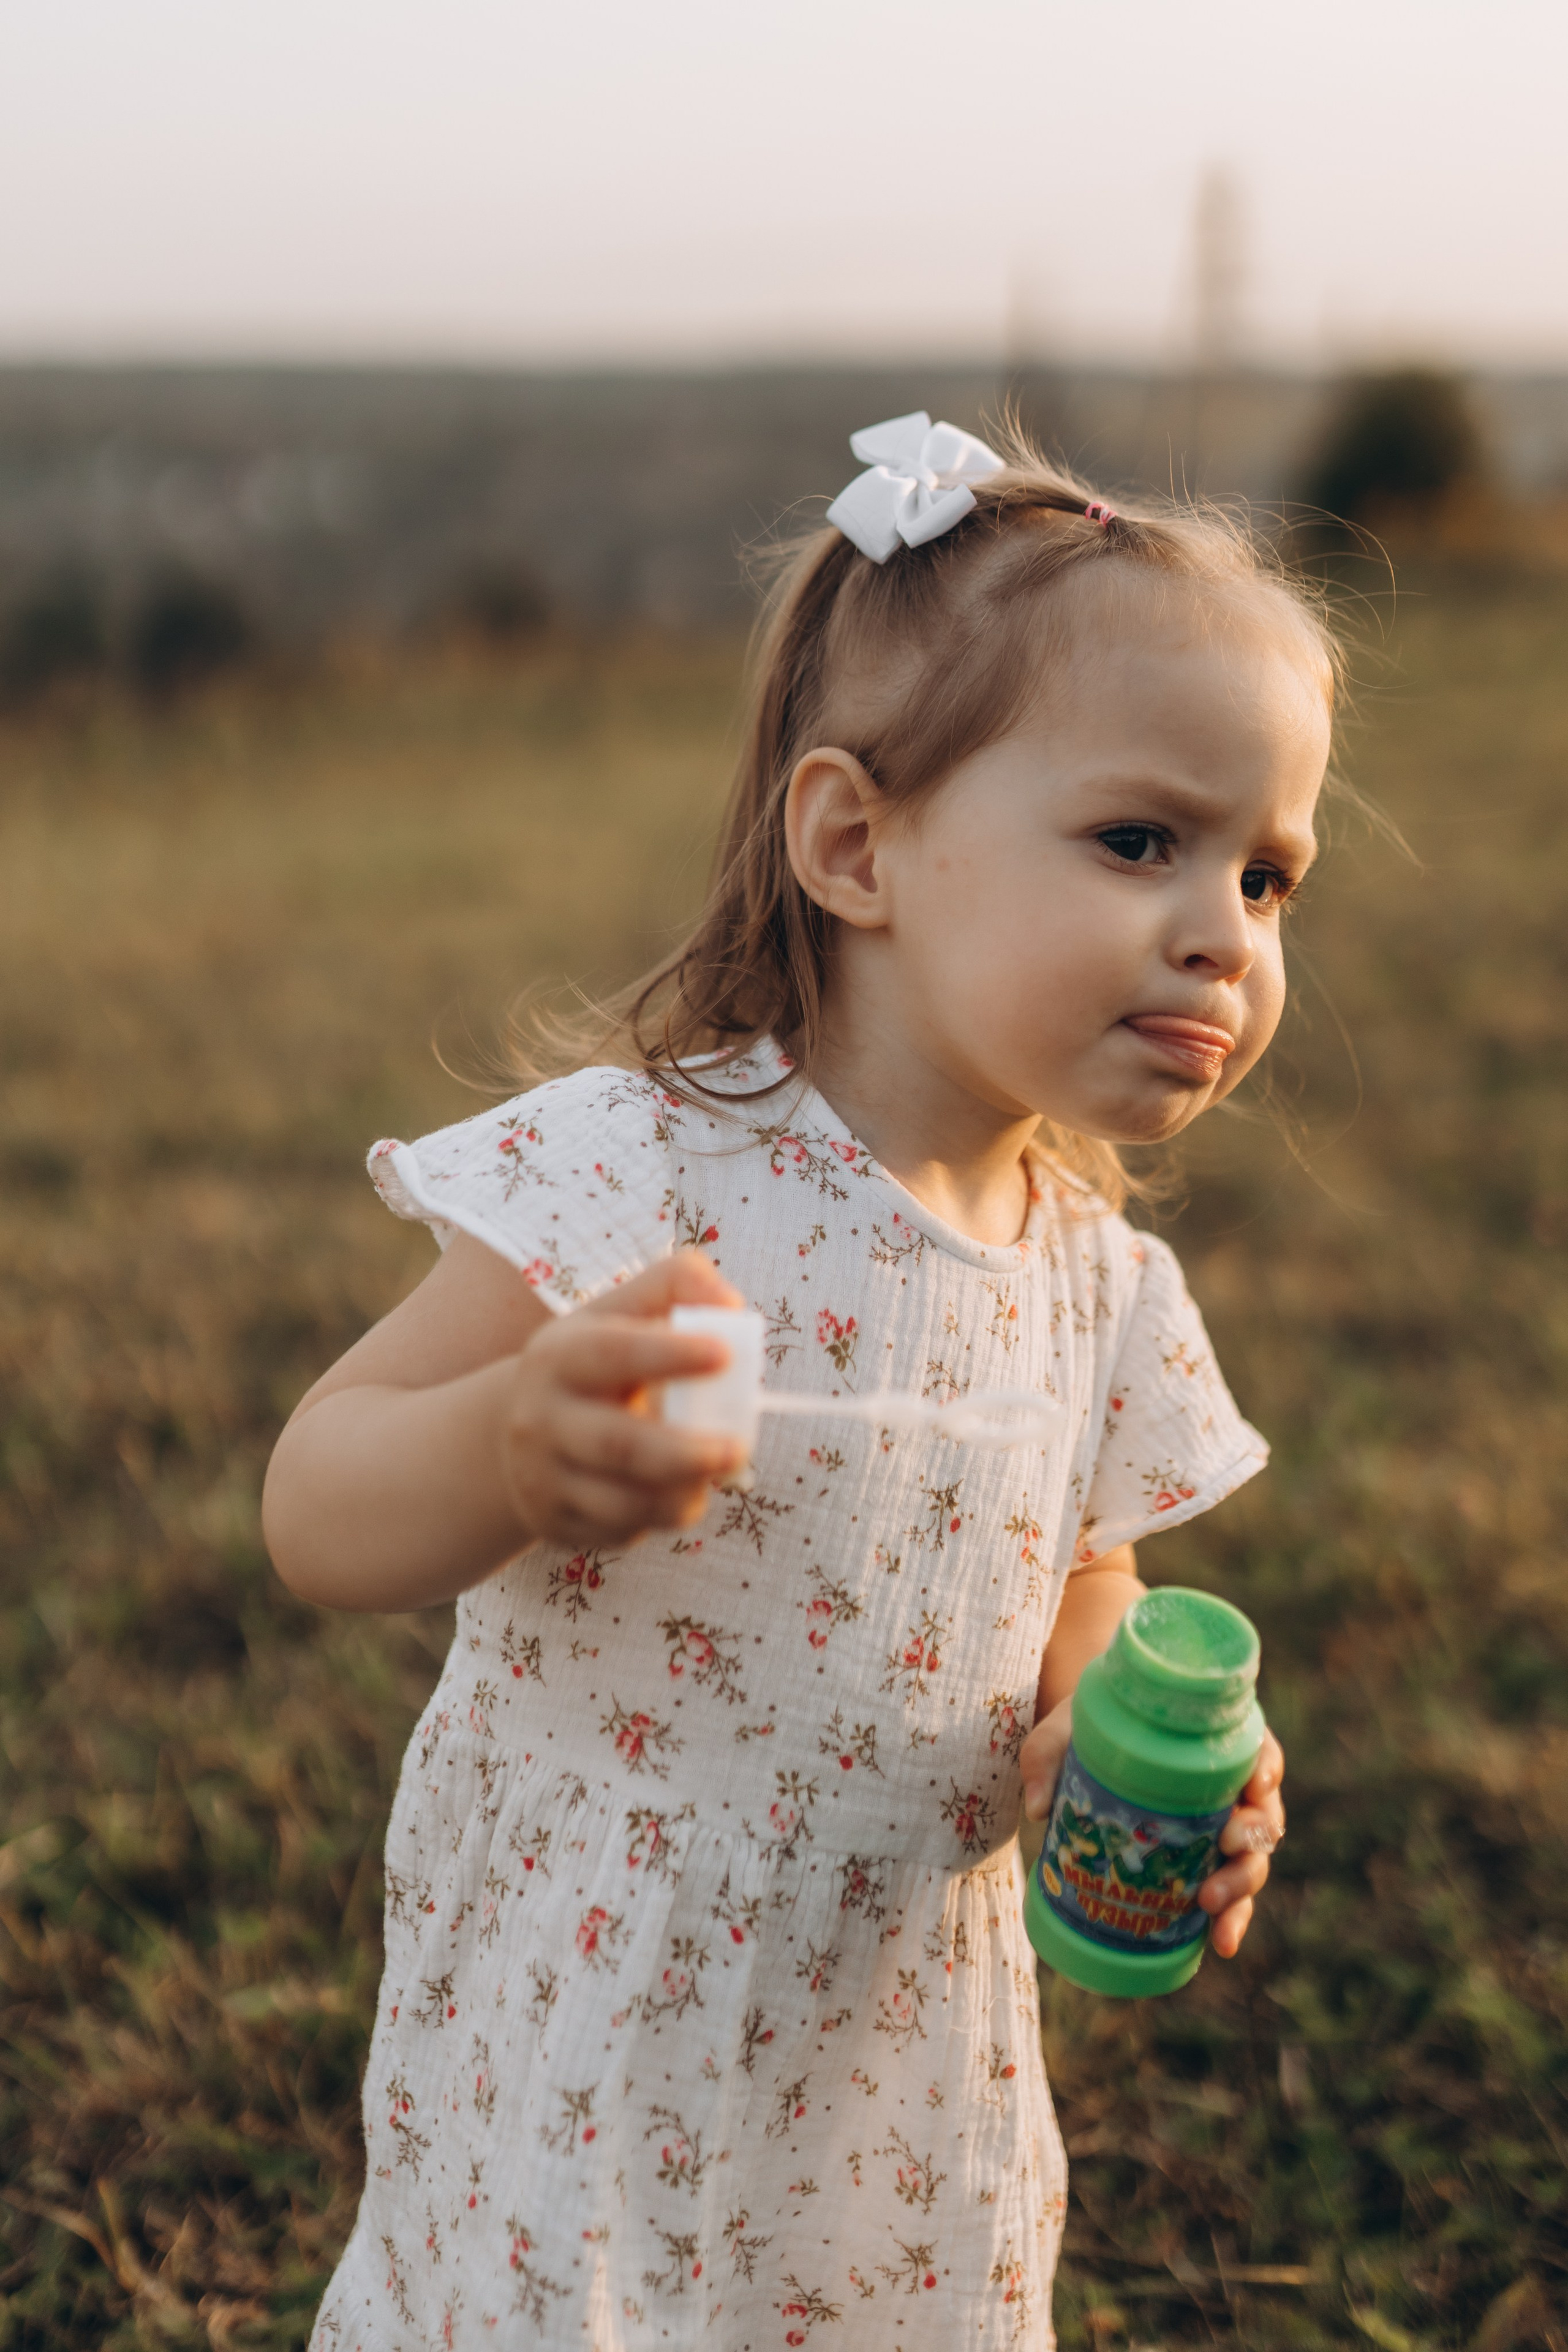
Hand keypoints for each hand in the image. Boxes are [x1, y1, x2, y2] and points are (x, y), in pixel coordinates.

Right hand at [496, 1251, 749, 1549]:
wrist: (517, 1431)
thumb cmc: (592, 1361)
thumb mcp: (616, 1312)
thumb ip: (675, 1285)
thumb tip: (732, 1306)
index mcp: (559, 1355)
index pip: (613, 1352)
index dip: (670, 1354)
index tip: (726, 1354)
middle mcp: (542, 1418)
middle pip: (618, 1444)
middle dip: (687, 1452)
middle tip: (740, 1448)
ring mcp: (544, 1477)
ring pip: (623, 1503)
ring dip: (683, 1494)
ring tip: (717, 1472)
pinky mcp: (555, 1523)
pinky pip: (620, 1532)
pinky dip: (661, 1517)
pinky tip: (676, 1494)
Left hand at [1018, 1707, 1284, 1961]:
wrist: (1081, 1758)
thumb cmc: (1081, 1734)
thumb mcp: (1061, 1733)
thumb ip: (1046, 1757)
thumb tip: (1040, 1809)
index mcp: (1208, 1744)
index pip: (1256, 1747)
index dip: (1266, 1765)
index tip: (1256, 1781)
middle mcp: (1228, 1791)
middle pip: (1261, 1814)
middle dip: (1251, 1835)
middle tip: (1227, 1844)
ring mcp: (1221, 1834)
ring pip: (1252, 1862)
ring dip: (1240, 1886)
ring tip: (1210, 1904)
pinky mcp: (1205, 1869)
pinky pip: (1230, 1897)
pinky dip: (1230, 1920)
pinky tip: (1221, 1944)